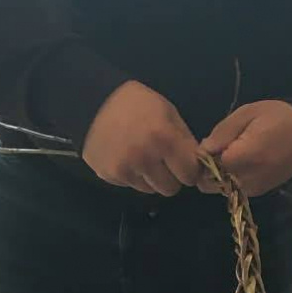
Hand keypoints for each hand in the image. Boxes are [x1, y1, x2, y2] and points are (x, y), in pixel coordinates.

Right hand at [83, 82, 204, 195]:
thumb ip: (185, 140)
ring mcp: (125, 170)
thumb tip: (197, 164)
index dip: (189, 169)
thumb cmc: (137, 103)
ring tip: (142, 157)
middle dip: (171, 178)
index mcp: (164, 139)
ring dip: (151, 178)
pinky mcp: (109, 176)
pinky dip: (133, 176)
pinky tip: (126, 157)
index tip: (184, 163)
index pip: (189, 174)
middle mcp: (145, 159)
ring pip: (151, 190)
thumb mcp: (168, 112)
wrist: (94, 101)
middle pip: (171, 189)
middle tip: (164, 162)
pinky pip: (131, 185)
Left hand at [199, 101, 291, 197]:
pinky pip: (234, 189)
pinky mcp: (260, 192)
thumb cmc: (277, 117)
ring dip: (220, 175)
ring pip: (222, 189)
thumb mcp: (247, 113)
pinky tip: (241, 162)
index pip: (211, 168)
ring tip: (233, 154)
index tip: (210, 144)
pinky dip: (231, 179)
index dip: (205, 157)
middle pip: (213, 184)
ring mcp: (256, 189)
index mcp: (248, 157)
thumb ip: (223, 132)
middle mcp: (250, 179)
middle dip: (209, 170)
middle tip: (219, 150)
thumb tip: (203, 150)